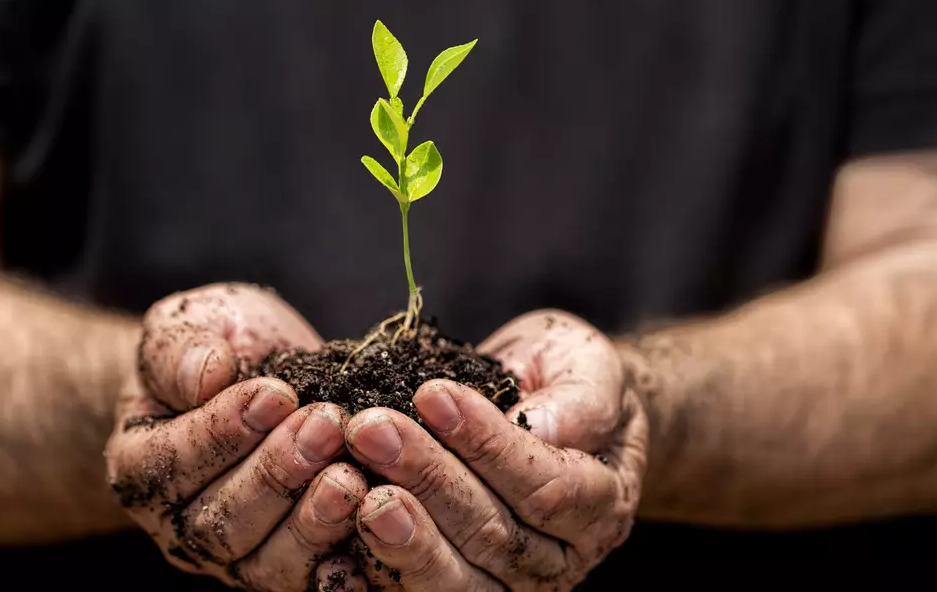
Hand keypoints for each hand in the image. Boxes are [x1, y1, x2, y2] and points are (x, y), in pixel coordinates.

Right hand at [105, 283, 367, 589]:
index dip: (225, 431)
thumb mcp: (189, 324)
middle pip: (222, 523)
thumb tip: (206, 373)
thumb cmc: (220, 344)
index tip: (277, 392)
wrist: (261, 371)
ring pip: (269, 563)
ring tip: (352, 476)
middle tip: (326, 425)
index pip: (173, 464)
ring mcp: (240, 556)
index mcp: (142, 467)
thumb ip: (180, 350)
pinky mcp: (295, 567)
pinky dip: (342, 572)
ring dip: (313, 521)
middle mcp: (183, 525)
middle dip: (278, 473)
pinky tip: (372, 546)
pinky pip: (314, 583)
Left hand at [344, 310, 646, 589]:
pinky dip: (372, 579)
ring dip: (401, 535)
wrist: (546, 408)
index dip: (489, 445)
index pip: (547, 487)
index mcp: (599, 504)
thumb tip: (542, 424)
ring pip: (456, 580)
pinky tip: (336, 549)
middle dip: (428, 479)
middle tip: (370, 429)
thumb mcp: (587, 366)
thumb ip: (579, 398)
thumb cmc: (563, 380)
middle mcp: (557, 560)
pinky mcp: (453, 588)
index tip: (433, 395)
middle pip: (494, 535)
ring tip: (357, 490)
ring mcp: (506, 586)